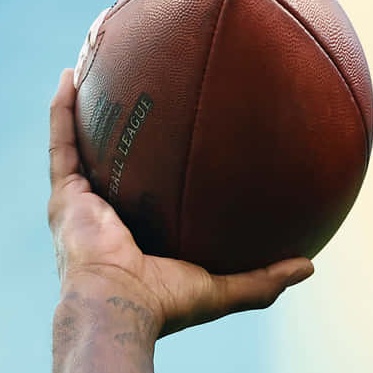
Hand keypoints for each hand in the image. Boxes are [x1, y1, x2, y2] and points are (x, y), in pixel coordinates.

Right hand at [46, 68, 312, 335]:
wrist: (118, 306)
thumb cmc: (167, 303)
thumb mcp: (224, 289)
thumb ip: (264, 279)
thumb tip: (309, 267)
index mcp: (140, 236)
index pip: (153, 195)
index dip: (162, 169)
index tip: (182, 138)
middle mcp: (107, 216)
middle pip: (116, 161)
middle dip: (123, 128)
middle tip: (141, 91)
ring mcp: (83, 203)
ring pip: (82, 143)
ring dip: (85, 107)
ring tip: (95, 67)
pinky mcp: (65, 194)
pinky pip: (62, 142)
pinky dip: (62, 109)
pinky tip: (70, 73)